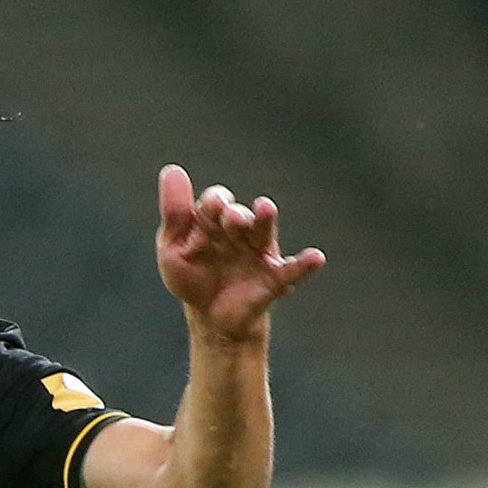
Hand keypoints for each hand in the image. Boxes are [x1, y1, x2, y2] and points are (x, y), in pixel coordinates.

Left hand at [154, 165, 323, 343]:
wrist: (210, 318)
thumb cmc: (192, 278)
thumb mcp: (173, 249)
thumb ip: (174, 213)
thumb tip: (171, 169)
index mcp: (215, 220)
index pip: (215, 202)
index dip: (208, 210)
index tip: (197, 234)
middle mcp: (241, 231)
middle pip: (239, 215)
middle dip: (234, 215)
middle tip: (231, 218)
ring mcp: (259, 252)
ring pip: (264, 231)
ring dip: (263, 220)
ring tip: (265, 208)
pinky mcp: (274, 279)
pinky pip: (292, 270)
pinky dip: (304, 264)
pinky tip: (316, 258)